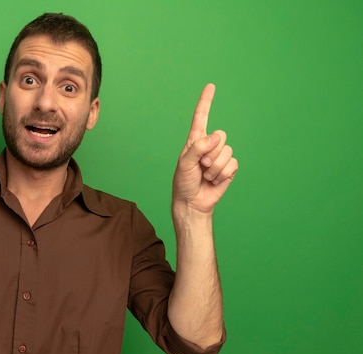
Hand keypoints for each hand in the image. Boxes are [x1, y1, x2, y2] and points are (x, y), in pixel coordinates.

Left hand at [172, 84, 237, 213]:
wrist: (193, 202)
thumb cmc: (184, 182)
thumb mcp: (185, 164)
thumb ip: (198, 148)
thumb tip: (215, 137)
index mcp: (194, 141)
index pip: (201, 117)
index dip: (206, 101)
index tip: (210, 86)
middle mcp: (208, 146)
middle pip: (221, 136)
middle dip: (211, 153)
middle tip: (201, 166)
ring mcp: (219, 156)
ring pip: (227, 151)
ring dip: (216, 167)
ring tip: (206, 175)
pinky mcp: (228, 168)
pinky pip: (233, 164)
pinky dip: (223, 174)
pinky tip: (214, 180)